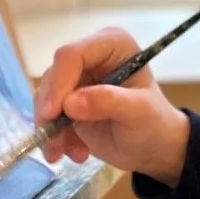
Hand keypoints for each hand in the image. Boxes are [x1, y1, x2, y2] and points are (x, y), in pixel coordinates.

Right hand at [33, 27, 189, 181]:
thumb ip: (108, 102)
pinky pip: (47, 116)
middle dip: (50, 111)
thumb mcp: (139, 112)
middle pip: (53, 76)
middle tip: (55, 142)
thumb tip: (70, 102)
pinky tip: (76, 153)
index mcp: (112, 45)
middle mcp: (90, 56)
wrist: (153, 148)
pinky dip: (55, 138)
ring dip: (52, 129)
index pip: (73, 55)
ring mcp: (76, 79)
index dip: (59, 82)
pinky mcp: (66, 102)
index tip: (53, 113)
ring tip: (75, 153)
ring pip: (45, 98)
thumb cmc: (154, 123)